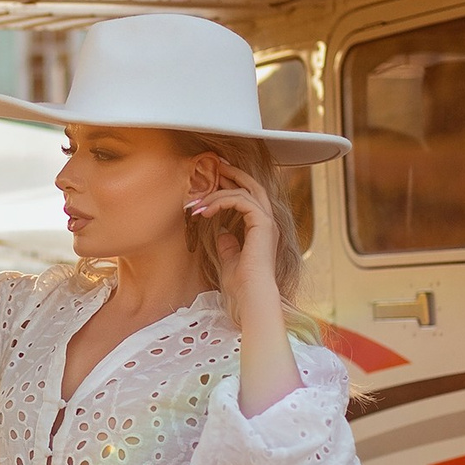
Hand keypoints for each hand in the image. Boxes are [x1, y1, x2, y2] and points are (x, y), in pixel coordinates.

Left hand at [189, 160, 302, 415]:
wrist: (251, 300)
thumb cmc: (241, 289)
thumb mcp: (230, 263)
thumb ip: (228, 247)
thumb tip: (222, 234)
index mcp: (261, 231)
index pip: (249, 198)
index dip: (232, 186)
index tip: (213, 180)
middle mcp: (267, 224)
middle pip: (254, 186)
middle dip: (234, 173)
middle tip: (215, 164)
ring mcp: (267, 224)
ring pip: (246, 191)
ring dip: (219, 191)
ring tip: (196, 201)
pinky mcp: (262, 226)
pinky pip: (242, 201)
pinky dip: (222, 201)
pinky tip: (204, 211)